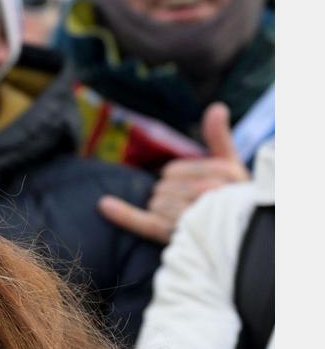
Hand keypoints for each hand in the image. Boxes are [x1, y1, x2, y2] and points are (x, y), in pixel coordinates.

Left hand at [99, 102, 249, 243]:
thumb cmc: (234, 202)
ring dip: (164, 212)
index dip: (177, 180)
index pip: (172, 171)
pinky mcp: (179, 236)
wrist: (244, 241)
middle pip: (163, 188)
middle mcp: (211, 194)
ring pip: (156, 204)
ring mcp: (196, 218)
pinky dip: (124, 215)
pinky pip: (147, 223)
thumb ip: (220, 138)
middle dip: (170, 196)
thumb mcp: (232, 169)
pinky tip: (104, 205)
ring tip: (188, 223)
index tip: (195, 192)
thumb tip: (216, 107)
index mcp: (223, 174)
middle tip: (192, 211)